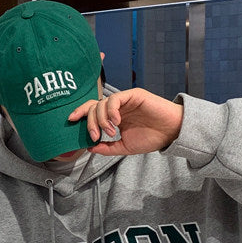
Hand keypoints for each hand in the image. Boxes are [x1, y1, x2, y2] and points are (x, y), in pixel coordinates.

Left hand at [68, 88, 182, 156]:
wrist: (170, 132)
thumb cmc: (151, 138)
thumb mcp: (124, 147)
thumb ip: (107, 148)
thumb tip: (89, 147)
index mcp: (114, 117)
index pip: (93, 110)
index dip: (80, 112)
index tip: (71, 120)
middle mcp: (118, 107)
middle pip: (94, 106)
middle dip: (89, 122)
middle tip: (95, 136)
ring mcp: (125, 100)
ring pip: (102, 103)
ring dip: (101, 119)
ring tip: (110, 132)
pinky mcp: (133, 95)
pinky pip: (115, 98)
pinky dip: (111, 110)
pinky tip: (116, 122)